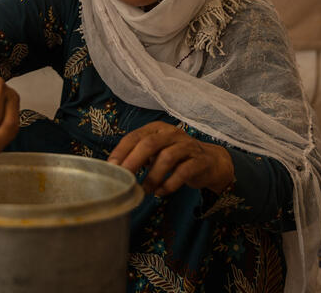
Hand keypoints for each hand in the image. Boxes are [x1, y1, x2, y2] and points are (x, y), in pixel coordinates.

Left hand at [108, 121, 233, 195]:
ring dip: (153, 176)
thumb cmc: (176, 157)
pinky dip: (170, 184)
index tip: (111, 166)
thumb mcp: (156, 152)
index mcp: (157, 128)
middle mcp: (171, 133)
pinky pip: (183, 172)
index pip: (135, 136)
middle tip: (125, 178)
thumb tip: (114, 169)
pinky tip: (161, 192)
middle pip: (150, 143)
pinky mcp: (199, 161)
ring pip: (167, 157)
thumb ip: (138, 156)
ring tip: (145, 190)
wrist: (209, 162)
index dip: (122, 151)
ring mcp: (187, 146)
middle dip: (134, 161)